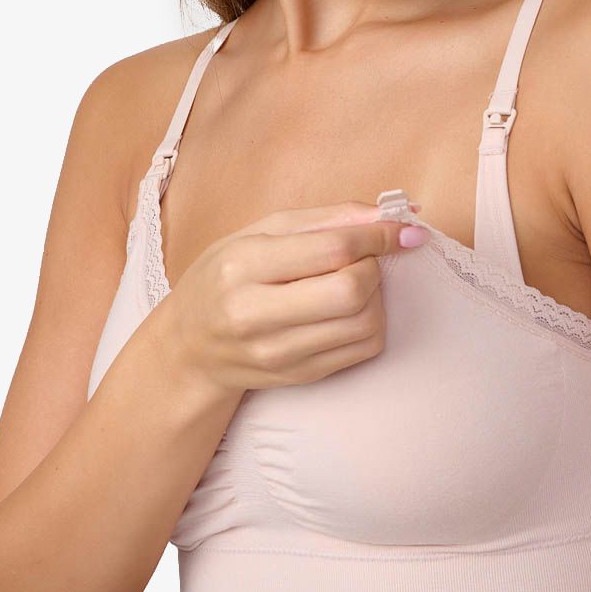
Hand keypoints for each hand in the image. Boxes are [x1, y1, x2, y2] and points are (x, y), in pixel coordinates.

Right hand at [159, 200, 429, 397]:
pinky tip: (350, 309)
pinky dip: (372, 322)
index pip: (331, 249)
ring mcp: (278, 353)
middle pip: (350, 291)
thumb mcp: (259, 232)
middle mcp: (255, 314)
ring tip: (354, 281)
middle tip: (363, 256)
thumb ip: (325, 219)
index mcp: (243, 266)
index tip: (401, 227)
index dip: (377, 235)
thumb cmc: (226, 276)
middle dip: (374, 267)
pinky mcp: (300, 377)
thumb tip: (389, 215)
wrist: (189, 347)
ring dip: (376, 296)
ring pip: (364, 323)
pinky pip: (363, 349)